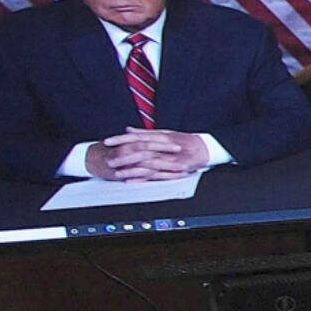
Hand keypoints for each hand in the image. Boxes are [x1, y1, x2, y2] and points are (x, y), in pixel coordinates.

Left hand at [85, 128, 208, 181]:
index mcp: (158, 136)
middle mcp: (161, 146)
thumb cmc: (184, 141)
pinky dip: (142, 177)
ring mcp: (167, 157)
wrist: (203, 148)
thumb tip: (128, 130)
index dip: (120, 139)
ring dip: (129, 167)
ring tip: (115, 171)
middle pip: (138, 149)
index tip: (107, 141)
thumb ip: (145, 132)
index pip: (136, 136)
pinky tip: (131, 180)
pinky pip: (155, 174)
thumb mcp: (163, 133)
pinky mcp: (174, 168)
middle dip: (121, 153)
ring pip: (145, 162)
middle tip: (107, 157)